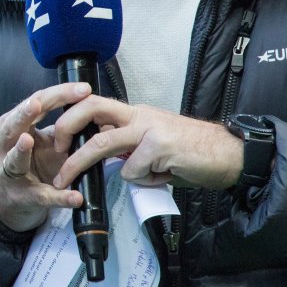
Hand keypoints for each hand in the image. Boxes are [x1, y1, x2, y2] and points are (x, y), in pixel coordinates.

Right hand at [0, 82, 92, 231]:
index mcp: (15, 126)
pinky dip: (57, 197)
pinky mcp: (22, 197)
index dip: (57, 95)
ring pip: (13, 159)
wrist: (11, 200)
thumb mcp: (44, 143)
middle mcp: (6, 145)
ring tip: (28, 141)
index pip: (35, 103)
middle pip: (13, 125)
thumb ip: (62, 129)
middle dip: (24, 114)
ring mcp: (9, 171)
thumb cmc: (31, 165)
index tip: (83, 89)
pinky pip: (40, 196)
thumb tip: (95, 115)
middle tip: (37, 104)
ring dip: (20, 150)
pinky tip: (74, 197)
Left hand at [51, 97, 242, 189]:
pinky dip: (141, 181)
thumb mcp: (155, 146)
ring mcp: (149, 128)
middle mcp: (140, 115)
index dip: (73, 116)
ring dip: (79, 162)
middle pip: (91, 108)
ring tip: (66, 179)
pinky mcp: (160, 145)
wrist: (232, 155)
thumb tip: (109, 161)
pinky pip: (134, 169)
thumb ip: (131, 149)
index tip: (59, 137)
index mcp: (137, 114)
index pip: (96, 105)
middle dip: (66, 125)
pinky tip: (163, 177)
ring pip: (102, 141)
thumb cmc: (195, 153)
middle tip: (54, 147)